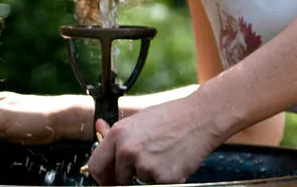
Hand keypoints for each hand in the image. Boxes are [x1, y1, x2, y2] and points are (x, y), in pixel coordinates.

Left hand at [86, 94, 221, 184]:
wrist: (200, 117)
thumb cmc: (171, 116)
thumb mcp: (139, 119)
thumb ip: (118, 133)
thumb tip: (100, 128)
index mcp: (118, 134)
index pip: (96, 165)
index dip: (102, 175)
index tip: (109, 178)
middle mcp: (127, 150)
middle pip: (117, 178)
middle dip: (126, 176)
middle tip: (143, 165)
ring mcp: (144, 166)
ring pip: (140, 180)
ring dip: (149, 173)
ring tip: (164, 153)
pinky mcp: (163, 178)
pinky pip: (157, 183)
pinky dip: (165, 176)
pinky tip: (173, 159)